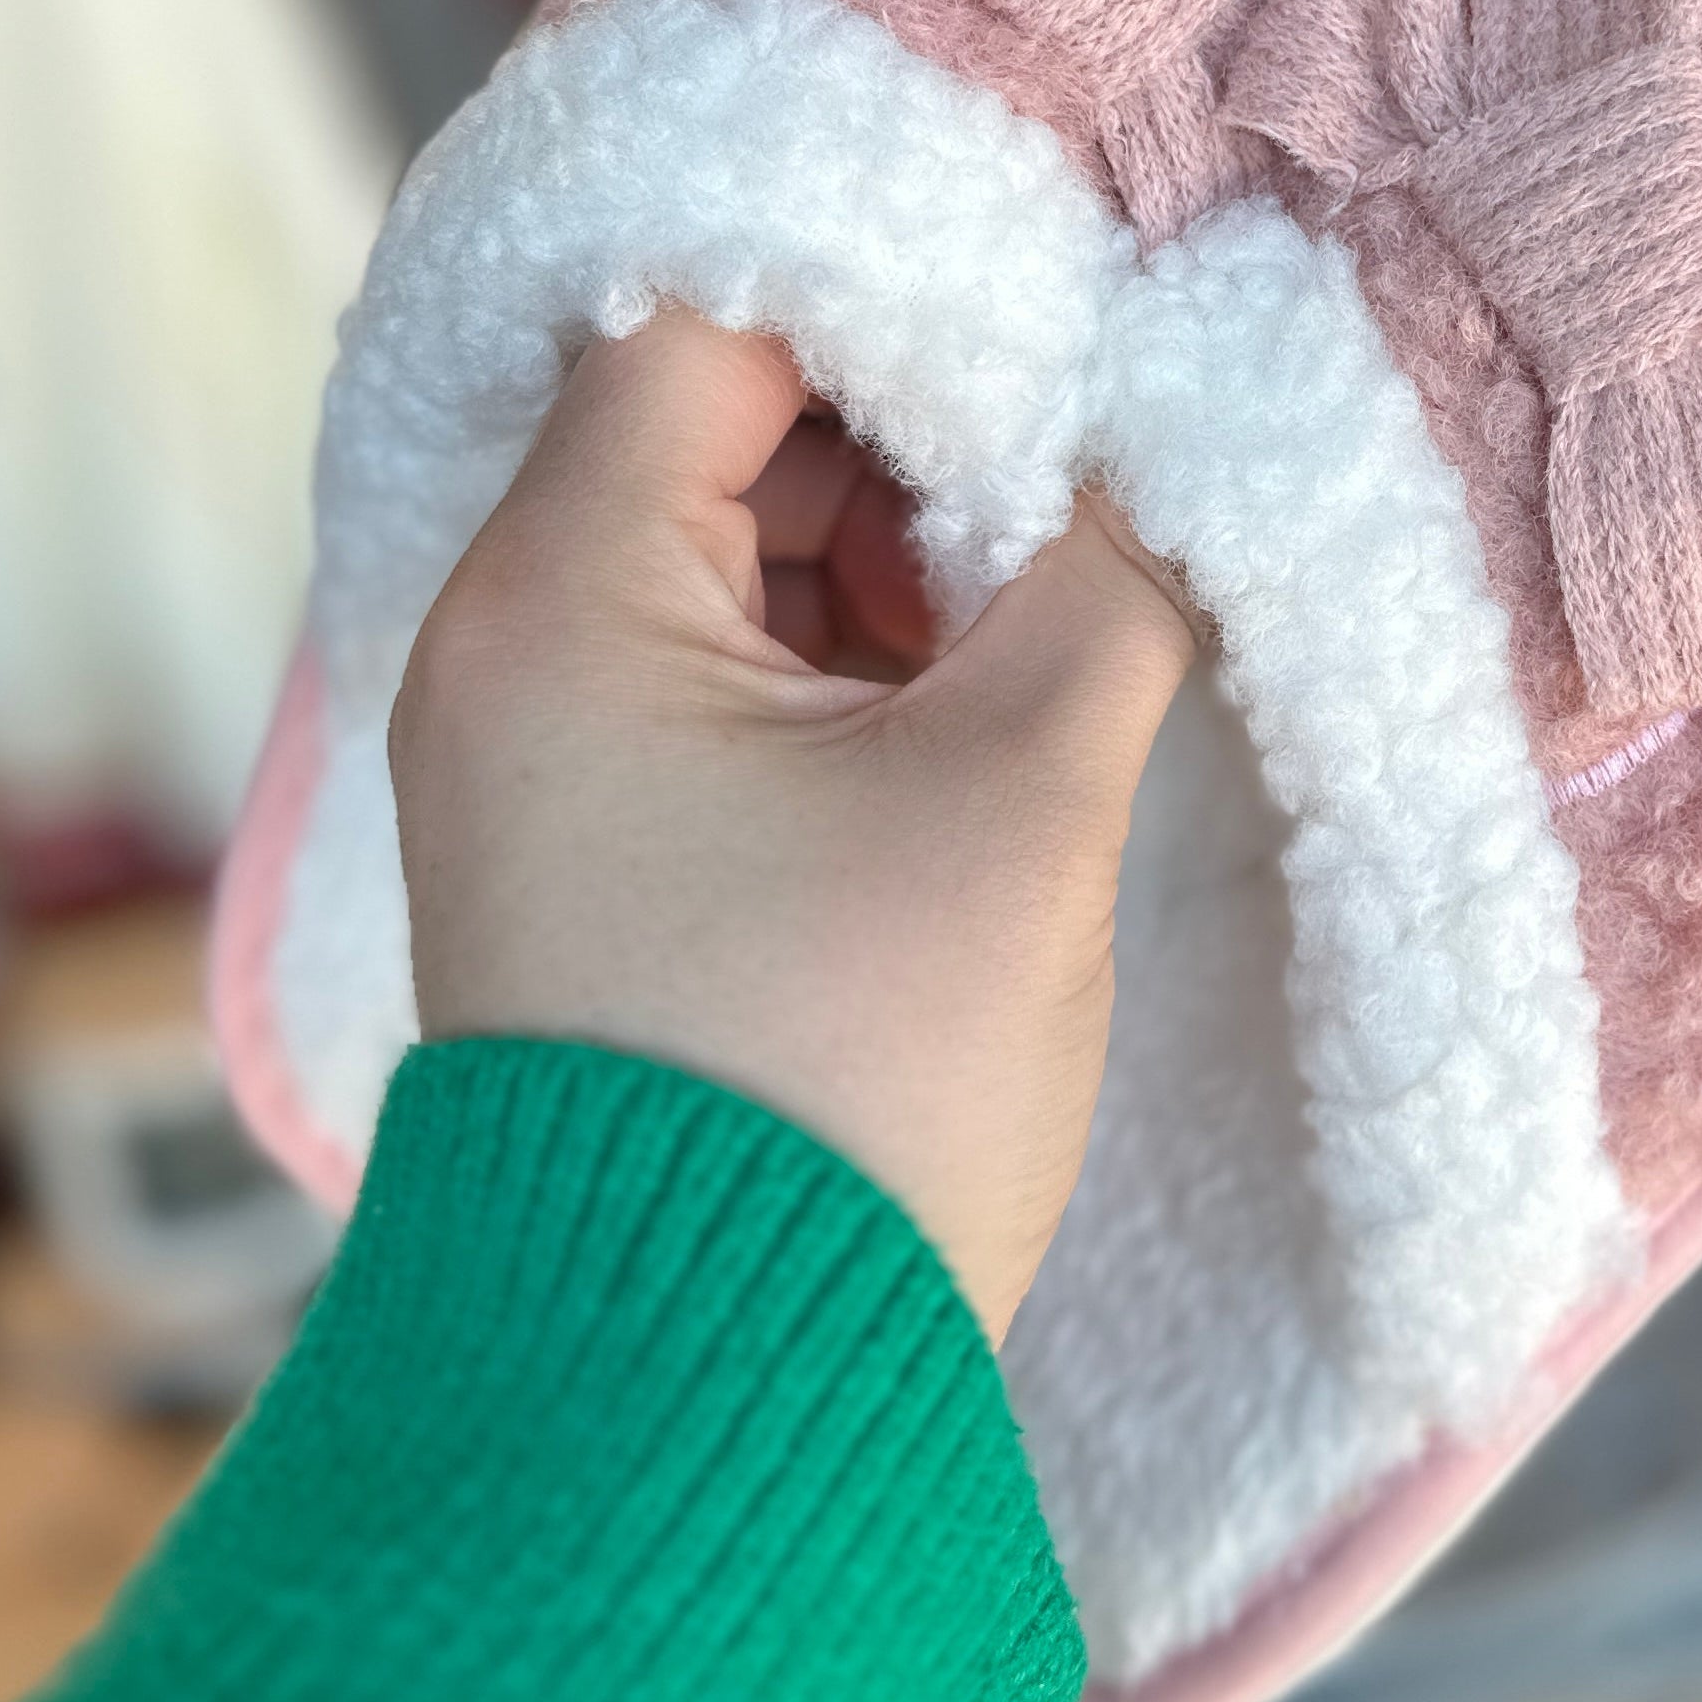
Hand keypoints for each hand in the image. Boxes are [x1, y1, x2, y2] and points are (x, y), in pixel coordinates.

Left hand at [388, 311, 1198, 1335]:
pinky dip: (865, 649)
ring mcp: (549, 756)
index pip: (709, 322)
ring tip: (1067, 588)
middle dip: (921, 428)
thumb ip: (1115, 573)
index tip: (1066, 305)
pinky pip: (735, 668)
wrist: (714, 1407)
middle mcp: (509, 654)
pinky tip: (1002, 682)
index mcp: (557, 602)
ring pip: (739, 546)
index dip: (897, 294)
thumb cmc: (847, 1093)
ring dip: (907, 546)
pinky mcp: (609, 844)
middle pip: (720, 423)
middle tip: (1097, 460)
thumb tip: (1191, 425)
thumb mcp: (1019, 801)